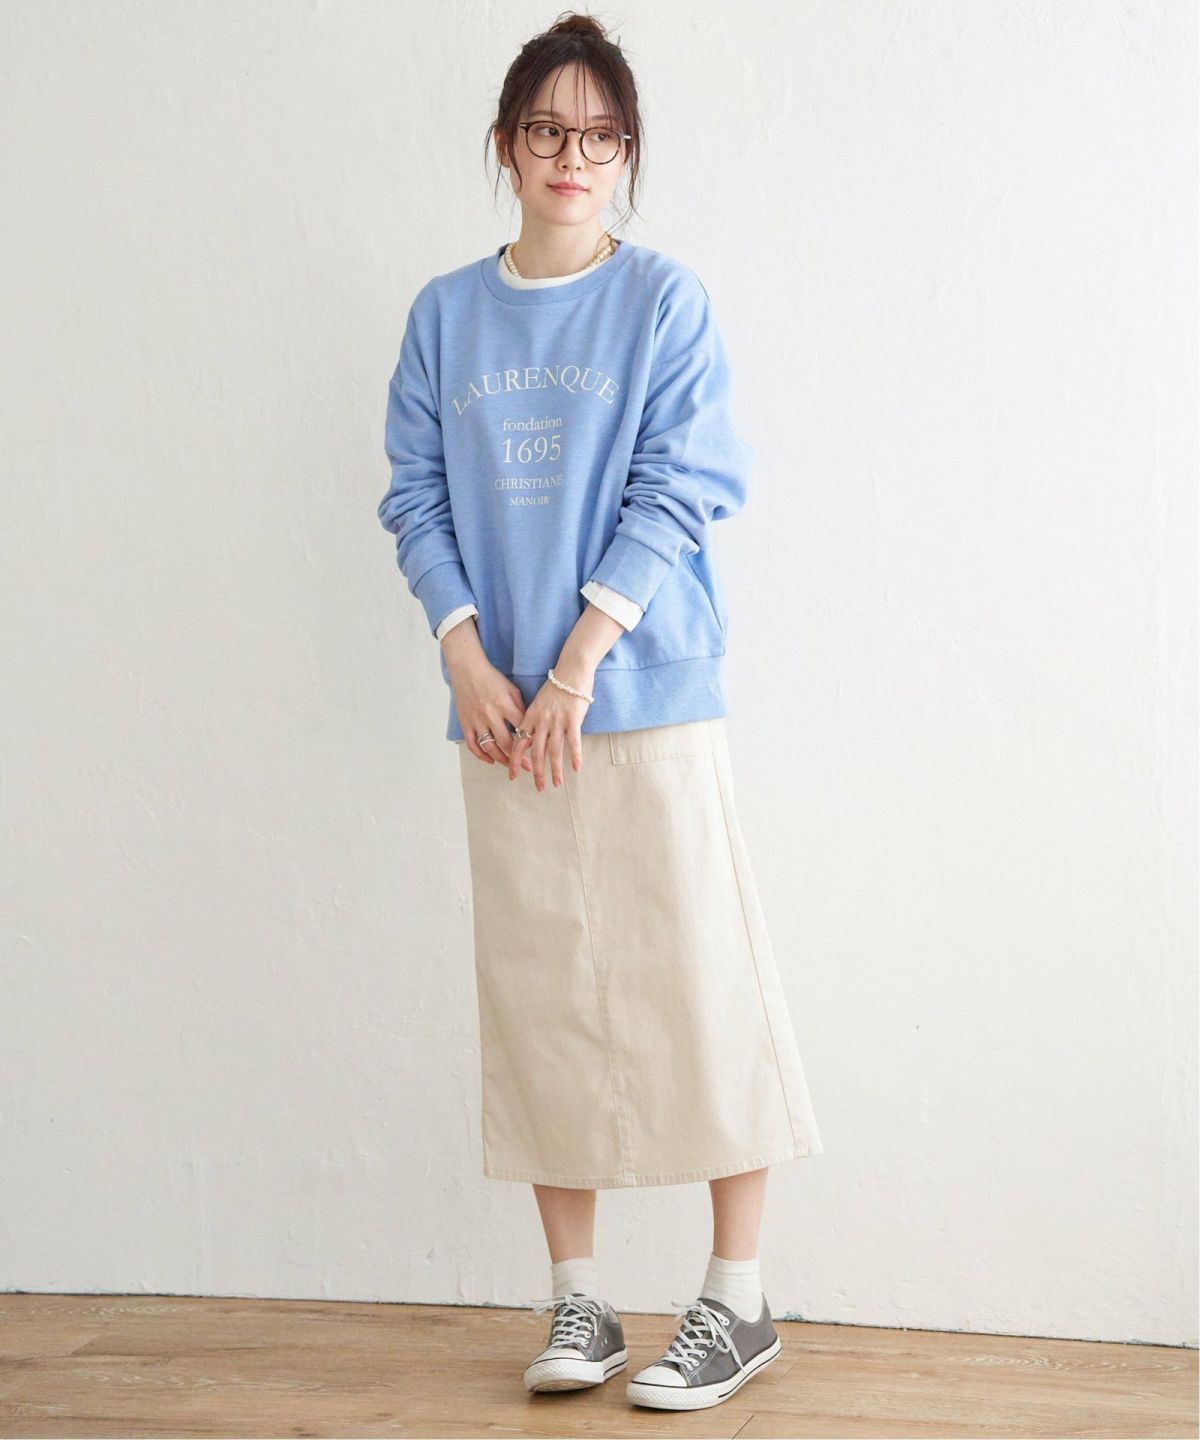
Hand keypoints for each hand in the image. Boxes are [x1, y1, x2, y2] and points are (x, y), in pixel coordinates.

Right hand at [444, 638, 531, 769]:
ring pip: (490, 748)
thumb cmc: (492, 678)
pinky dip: (482, 756)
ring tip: (511, 766)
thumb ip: (520, 707)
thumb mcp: (511, 689)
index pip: (520, 728)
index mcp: (504, 704)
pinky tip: (491, 760)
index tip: (538, 750)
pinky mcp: (465, 723)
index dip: (530, 741)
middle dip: (519, 758)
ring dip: (502, 760)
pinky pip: (473, 745)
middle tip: (529, 768)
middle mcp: (489, 714)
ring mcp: (476, 720)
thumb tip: (530, 726)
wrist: (467, 669)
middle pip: (506, 743)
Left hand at [506, 664, 595, 790]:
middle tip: (539, 787)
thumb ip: (532, 721)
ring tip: (557, 784)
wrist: (571, 670)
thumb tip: (527, 740)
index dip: (514, 761)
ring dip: (555, 770)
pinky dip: (575, 756)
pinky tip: (576, 769)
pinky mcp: (573, 720)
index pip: (518, 743)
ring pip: (554, 751)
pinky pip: (574, 742)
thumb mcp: (537, 703)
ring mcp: (557, 721)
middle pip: (536, 752)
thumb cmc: (555, 687)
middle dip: (536, 772)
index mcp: (530, 717)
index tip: (512, 775)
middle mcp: (541, 721)